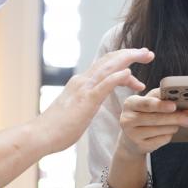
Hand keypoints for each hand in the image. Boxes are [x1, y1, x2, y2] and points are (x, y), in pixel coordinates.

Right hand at [39, 48, 153, 153]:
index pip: (105, 64)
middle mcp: (83, 80)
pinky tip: (130, 73)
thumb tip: (94, 99)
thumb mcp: (77, 108)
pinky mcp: (85, 101)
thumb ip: (86, 100)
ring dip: (129, 58)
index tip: (137, 60)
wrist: (39, 136)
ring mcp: (84, 89)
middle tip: (148, 52)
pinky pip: (104, 85)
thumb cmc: (57, 128)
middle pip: (110, 59)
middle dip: (131, 54)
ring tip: (146, 55)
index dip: (122, 59)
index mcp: (81, 82)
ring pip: (109, 66)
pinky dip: (118, 77)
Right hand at [116, 88, 187, 157]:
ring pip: (161, 130)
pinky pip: (161, 140)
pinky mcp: (140, 146)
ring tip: (180, 122)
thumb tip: (176, 91)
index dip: (161, 105)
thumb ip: (158, 95)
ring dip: (174, 126)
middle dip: (175, 118)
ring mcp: (132, 135)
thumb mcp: (145, 102)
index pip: (146, 104)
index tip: (174, 106)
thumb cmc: (143, 114)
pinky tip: (169, 131)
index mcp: (130, 103)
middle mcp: (127, 119)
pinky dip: (169, 135)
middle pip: (156, 119)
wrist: (130, 138)